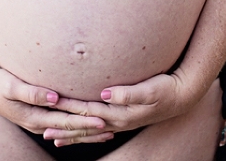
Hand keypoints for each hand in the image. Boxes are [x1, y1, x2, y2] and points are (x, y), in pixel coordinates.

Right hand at [0, 63, 108, 136]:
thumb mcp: (12, 86)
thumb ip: (32, 92)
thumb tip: (54, 98)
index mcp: (34, 117)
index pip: (65, 121)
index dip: (84, 121)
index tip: (102, 120)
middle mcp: (38, 123)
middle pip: (70, 128)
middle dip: (91, 128)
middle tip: (113, 127)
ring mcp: (38, 122)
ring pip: (67, 129)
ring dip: (87, 130)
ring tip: (107, 130)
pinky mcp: (39, 116)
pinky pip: (62, 125)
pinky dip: (77, 126)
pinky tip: (87, 126)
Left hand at [46, 71, 198, 145]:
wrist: (183, 96)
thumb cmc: (167, 88)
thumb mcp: (151, 89)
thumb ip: (128, 92)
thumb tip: (105, 94)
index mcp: (121, 114)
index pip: (89, 111)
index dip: (70, 107)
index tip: (52, 103)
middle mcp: (118, 122)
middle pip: (85, 125)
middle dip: (64, 126)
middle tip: (42, 127)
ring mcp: (120, 123)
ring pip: (90, 131)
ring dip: (71, 133)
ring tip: (52, 137)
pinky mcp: (123, 119)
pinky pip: (98, 129)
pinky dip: (85, 133)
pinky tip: (78, 133)